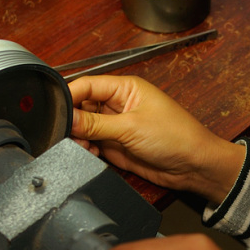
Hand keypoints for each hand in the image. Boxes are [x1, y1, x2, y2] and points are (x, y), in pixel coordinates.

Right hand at [68, 75, 244, 202]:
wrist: (194, 166)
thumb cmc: (176, 136)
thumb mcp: (132, 127)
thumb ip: (96, 124)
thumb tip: (68, 118)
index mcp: (125, 88)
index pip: (87, 84)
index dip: (69, 95)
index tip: (55, 110)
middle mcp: (119, 104)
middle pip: (82, 106)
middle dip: (73, 120)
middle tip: (69, 134)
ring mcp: (117, 125)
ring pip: (85, 127)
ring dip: (79, 137)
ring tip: (84, 146)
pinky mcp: (117, 145)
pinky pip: (93, 144)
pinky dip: (87, 149)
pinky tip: (92, 154)